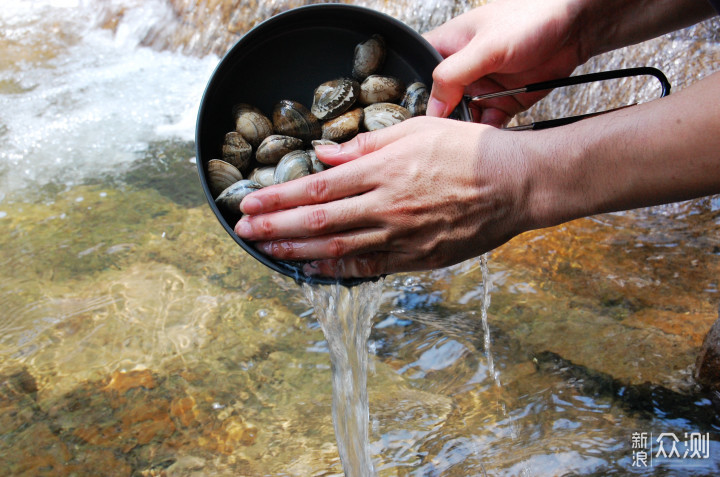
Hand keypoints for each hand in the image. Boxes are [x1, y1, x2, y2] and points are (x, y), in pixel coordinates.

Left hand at [234, 117, 533, 278]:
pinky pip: (367, 267)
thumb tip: (324, 157)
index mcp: (383, 171)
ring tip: (266, 251)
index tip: (249, 204)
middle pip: (317, 222)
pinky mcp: (416, 258)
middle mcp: (385, 207)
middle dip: (274, 227)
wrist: (516, 183)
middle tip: (243, 232)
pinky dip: (335, 270)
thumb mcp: (416, 130)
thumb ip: (366, 144)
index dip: (277, 199)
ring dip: (295, 250)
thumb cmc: (469, 150)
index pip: (316, 189)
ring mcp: (400, 237)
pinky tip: (310, 269)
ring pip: (336, 248)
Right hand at [423, 0, 585, 124]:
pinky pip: (488, 124)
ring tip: (469, 141)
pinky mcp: (504, 101)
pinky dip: (488, 134)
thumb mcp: (486, 47)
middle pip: (440, 103)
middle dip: (444, 120)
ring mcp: (483, 87)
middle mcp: (463, 69)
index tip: (421, 119)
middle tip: (447, 135)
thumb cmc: (531, 18)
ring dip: (466, 130)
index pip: (418, 73)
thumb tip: (432, 106)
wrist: (577, 26)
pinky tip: (489, 139)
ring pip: (463, 118)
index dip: (415, 96)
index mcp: (448, 46)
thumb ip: (453, 75)